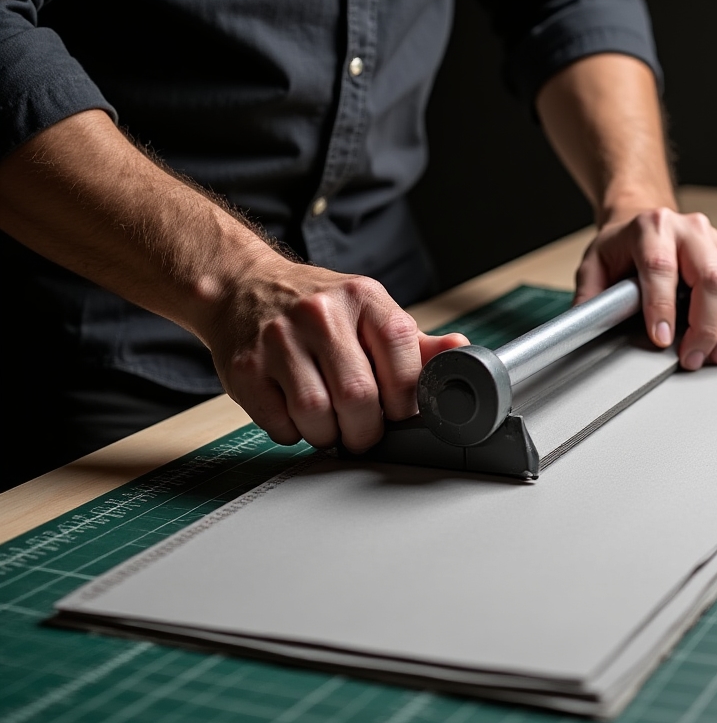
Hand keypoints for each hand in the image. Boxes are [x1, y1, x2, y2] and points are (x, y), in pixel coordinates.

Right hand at [201, 255, 467, 451]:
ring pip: (316, 416)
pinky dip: (293, 432)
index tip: (398, 413)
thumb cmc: (318, 309)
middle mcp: (320, 313)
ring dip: (328, 435)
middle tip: (363, 431)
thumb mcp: (371, 313)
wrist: (244, 286)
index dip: (405, 401)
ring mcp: (278, 338)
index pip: (402, 360)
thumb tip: (464, 354)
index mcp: (364, 298)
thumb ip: (418, 343)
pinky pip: (279, 424)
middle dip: (366, 430)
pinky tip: (295, 414)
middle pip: (358, 397)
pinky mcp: (245, 367)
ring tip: (329, 423)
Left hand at [575, 207, 716, 369]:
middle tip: (690, 358)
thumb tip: (586, 329)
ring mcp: (716, 238)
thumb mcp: (594, 265)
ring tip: (715, 354)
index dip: (663, 306)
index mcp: (650, 227)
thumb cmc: (621, 246)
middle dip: (705, 325)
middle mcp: (689, 228)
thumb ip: (590, 297)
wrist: (644, 219)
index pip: (661, 267)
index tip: (662, 340)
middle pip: (711, 276)